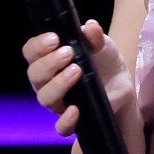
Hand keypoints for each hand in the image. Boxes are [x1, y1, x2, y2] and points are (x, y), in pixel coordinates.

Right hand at [22, 20, 125, 136]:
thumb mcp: (102, 44)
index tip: (54, 38)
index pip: (30, 52)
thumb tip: (91, 27)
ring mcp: (58, 102)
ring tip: (77, 71)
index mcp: (47, 59)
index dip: (37, 45)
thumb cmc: (103, 60)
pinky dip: (66, 119)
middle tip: (68, 52)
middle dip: (49, 62)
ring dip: (58, 83)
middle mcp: (47, 81)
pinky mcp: (73, 120)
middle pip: (34, 74)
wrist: (122, 84)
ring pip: (45, 98)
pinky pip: (61, 127)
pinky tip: (76, 109)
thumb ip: (94, 36)